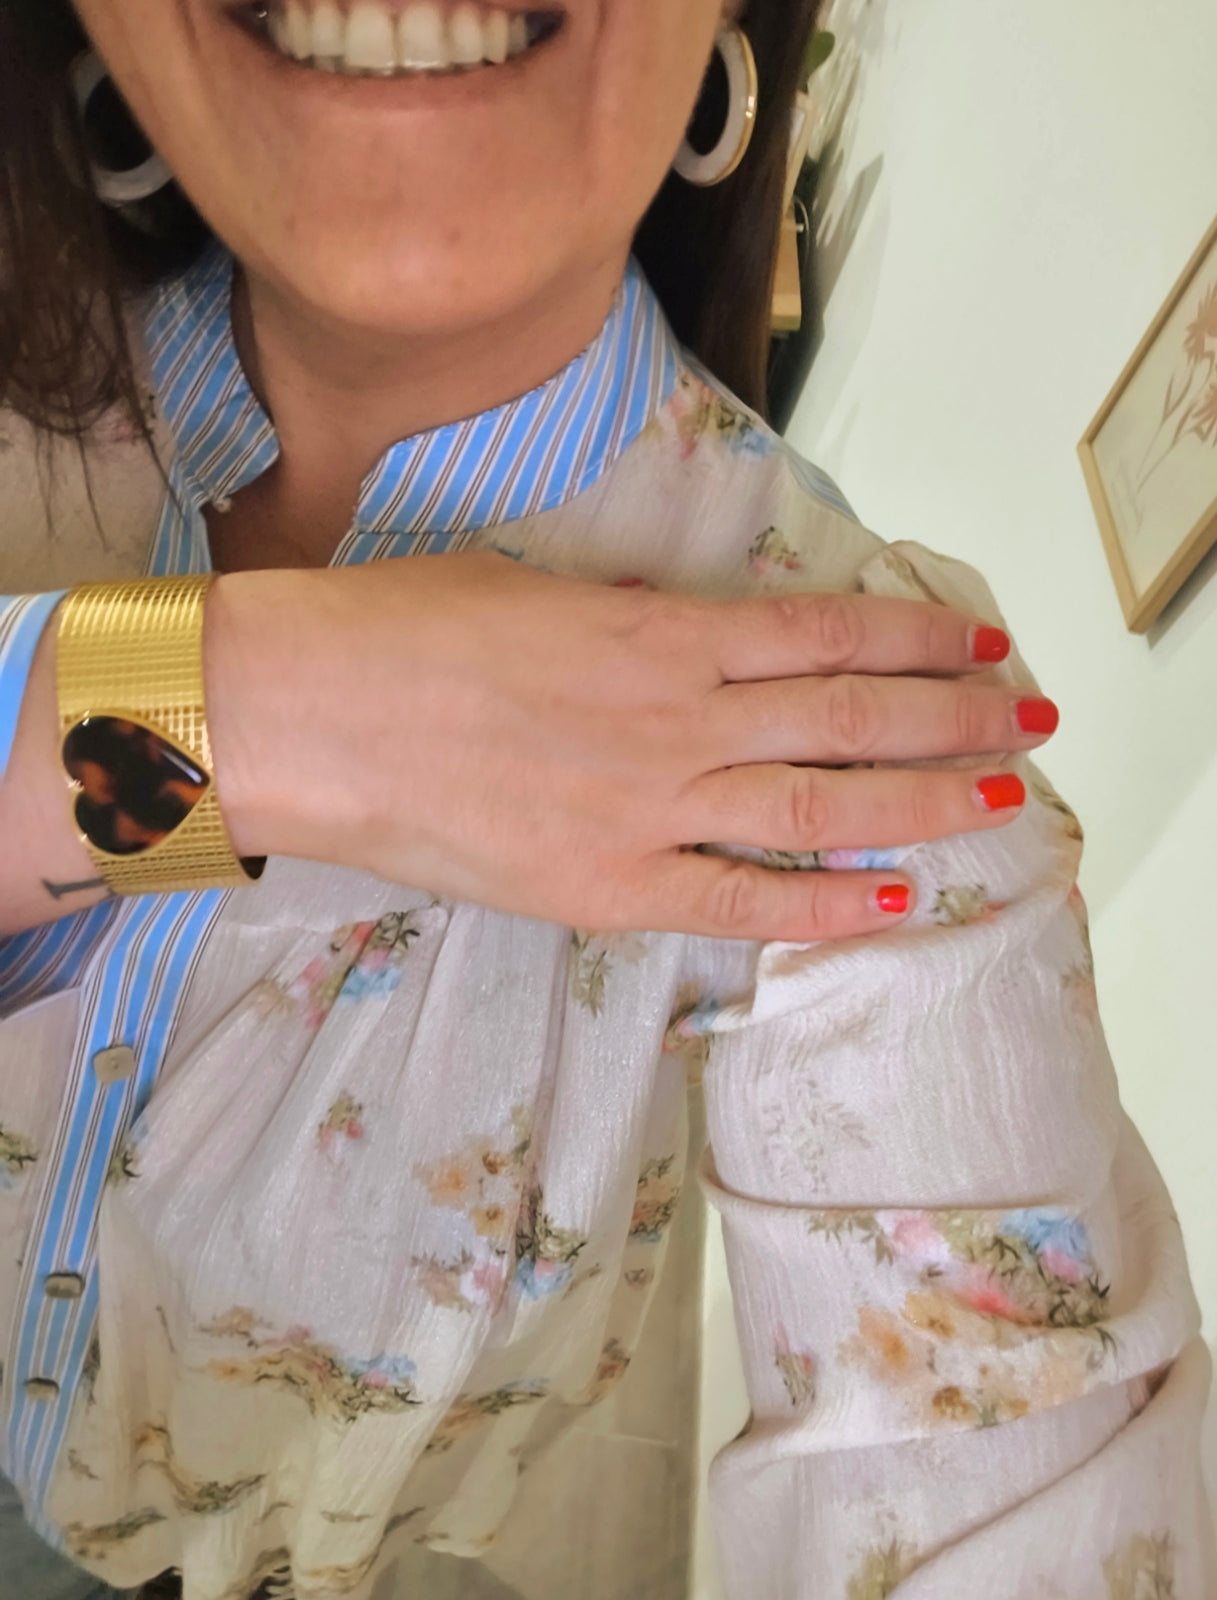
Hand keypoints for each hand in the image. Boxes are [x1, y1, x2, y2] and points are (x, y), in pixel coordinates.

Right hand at [208, 552, 1053, 942]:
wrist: (314, 711)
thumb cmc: (407, 630)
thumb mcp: (540, 594)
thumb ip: (635, 628)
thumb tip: (695, 645)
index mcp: (663, 634)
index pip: (826, 635)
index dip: (917, 644)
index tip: (981, 646)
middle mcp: (682, 719)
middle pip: (850, 718)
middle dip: (953, 718)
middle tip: (1030, 716)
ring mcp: (654, 809)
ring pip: (821, 804)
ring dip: (922, 798)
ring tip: (999, 792)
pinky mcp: (611, 889)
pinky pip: (739, 899)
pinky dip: (823, 903)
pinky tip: (894, 899)